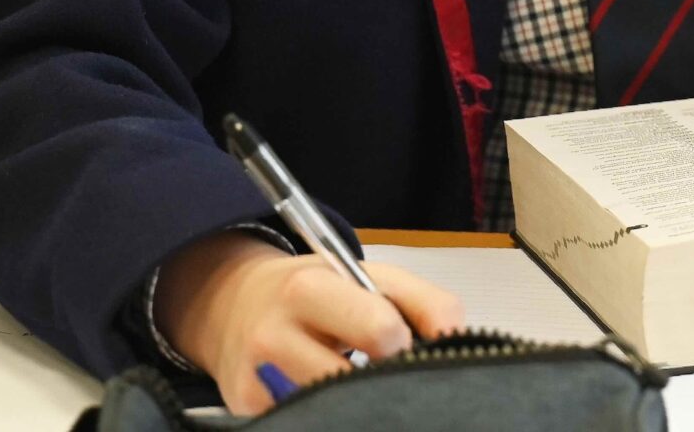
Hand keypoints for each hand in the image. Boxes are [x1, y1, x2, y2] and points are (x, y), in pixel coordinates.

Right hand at [153, 233, 462, 415]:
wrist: (234, 304)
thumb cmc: (321, 291)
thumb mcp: (370, 277)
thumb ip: (425, 302)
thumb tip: (458, 340)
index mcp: (310, 288)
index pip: (380, 328)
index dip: (409, 346)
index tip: (413, 350)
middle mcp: (274, 333)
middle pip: (349, 381)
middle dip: (385, 384)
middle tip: (395, 379)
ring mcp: (256, 378)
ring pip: (328, 410)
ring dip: (359, 405)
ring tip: (366, 389)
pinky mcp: (245, 410)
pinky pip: (303, 421)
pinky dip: (329, 415)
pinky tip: (334, 402)